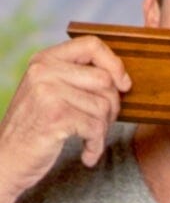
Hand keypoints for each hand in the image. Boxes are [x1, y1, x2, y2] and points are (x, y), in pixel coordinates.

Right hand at [0, 35, 128, 202]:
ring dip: (103, 129)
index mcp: (44, 60)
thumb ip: (77, 79)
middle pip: (105, 80)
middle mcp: (44, 70)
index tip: (124, 85)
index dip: (115, 64)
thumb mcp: (50, 93)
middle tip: (101, 123)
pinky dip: (96, 146)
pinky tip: (87, 154)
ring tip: (88, 138)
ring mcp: (47, 91)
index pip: (91, 44)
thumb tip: (122, 77)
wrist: (8, 158)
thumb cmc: (36, 127)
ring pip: (104, 106)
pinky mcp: (55, 115)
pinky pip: (96, 128)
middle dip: (112, 106)